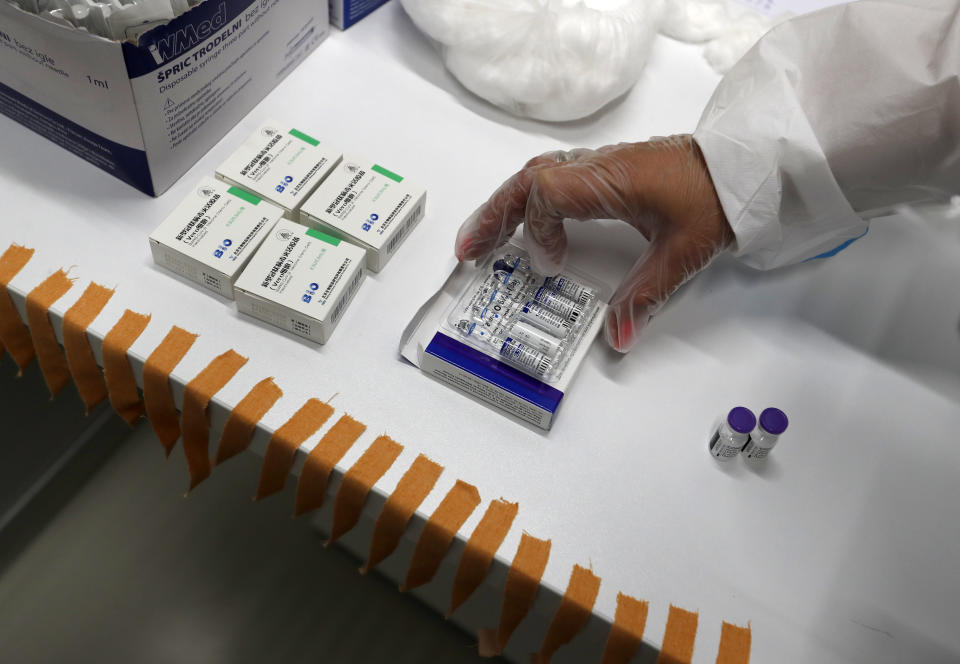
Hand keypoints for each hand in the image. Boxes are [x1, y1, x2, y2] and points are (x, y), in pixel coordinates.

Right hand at [454, 135, 733, 352]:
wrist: (746, 167)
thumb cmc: (717, 197)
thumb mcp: (682, 253)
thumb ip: (644, 295)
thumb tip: (617, 338)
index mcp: (609, 180)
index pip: (546, 194)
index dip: (537, 231)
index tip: (551, 265)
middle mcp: (598, 166)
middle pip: (527, 180)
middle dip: (493, 215)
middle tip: (467, 250)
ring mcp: (602, 164)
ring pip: (537, 175)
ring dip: (508, 205)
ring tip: (484, 236)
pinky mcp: (609, 170)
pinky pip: (555, 176)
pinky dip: (531, 199)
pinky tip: (530, 221)